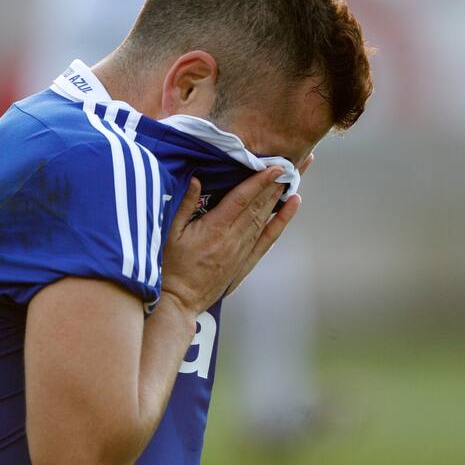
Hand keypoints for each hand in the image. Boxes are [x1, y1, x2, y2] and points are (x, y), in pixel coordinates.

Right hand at [160, 163, 302, 314]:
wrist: (180, 302)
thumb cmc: (170, 267)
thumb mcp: (169, 233)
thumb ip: (184, 205)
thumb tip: (197, 178)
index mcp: (215, 229)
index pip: (242, 199)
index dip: (259, 180)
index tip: (275, 166)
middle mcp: (233, 239)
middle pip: (259, 205)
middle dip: (276, 182)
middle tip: (293, 162)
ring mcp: (242, 251)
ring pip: (266, 218)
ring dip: (280, 196)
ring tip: (295, 176)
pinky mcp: (245, 261)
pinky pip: (268, 238)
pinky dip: (282, 221)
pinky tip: (292, 206)